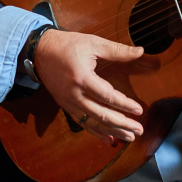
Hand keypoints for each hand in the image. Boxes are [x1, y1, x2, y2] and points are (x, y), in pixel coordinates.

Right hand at [33, 29, 144, 143]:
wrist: (40, 51)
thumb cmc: (67, 45)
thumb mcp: (93, 43)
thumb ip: (117, 50)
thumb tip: (141, 51)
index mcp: (83, 78)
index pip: (108, 96)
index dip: (124, 105)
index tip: (139, 110)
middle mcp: (75, 95)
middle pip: (101, 115)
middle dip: (122, 124)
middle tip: (139, 130)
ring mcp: (68, 103)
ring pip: (93, 122)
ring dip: (112, 131)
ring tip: (129, 137)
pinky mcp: (65, 106)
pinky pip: (82, 123)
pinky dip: (96, 132)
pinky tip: (109, 139)